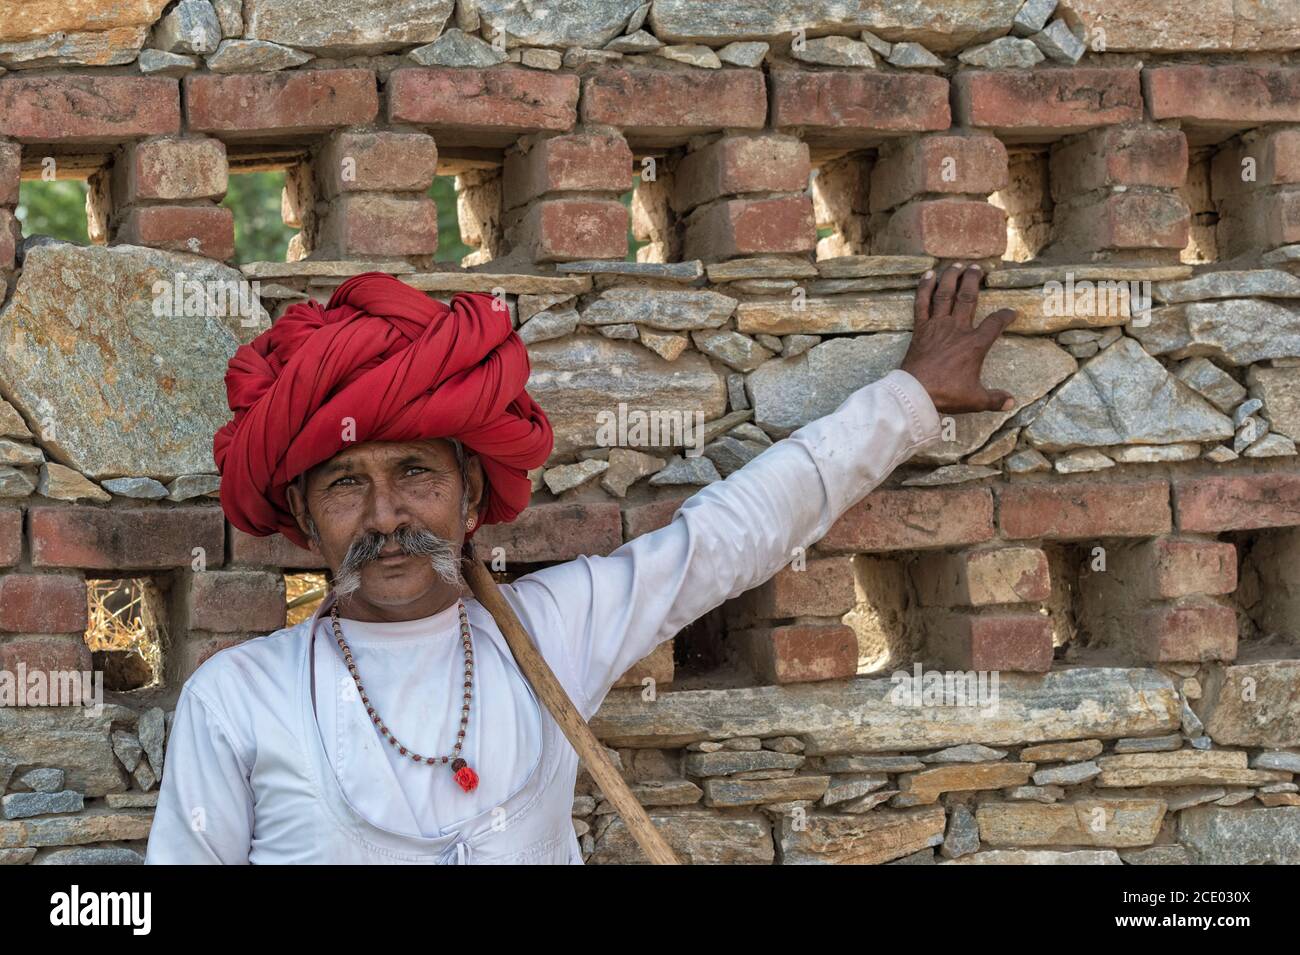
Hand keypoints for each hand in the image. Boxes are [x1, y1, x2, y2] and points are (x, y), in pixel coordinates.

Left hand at [900, 263, 1018, 414]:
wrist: (916, 394)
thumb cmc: (946, 394)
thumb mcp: (976, 400)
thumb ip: (995, 399)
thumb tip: (1011, 402)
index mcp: (975, 344)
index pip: (995, 324)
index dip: (1005, 316)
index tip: (1011, 312)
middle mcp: (957, 329)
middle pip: (969, 298)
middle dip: (974, 280)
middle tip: (979, 268)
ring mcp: (937, 326)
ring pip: (946, 294)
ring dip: (952, 277)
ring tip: (957, 264)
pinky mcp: (920, 328)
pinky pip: (922, 303)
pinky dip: (924, 288)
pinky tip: (928, 274)